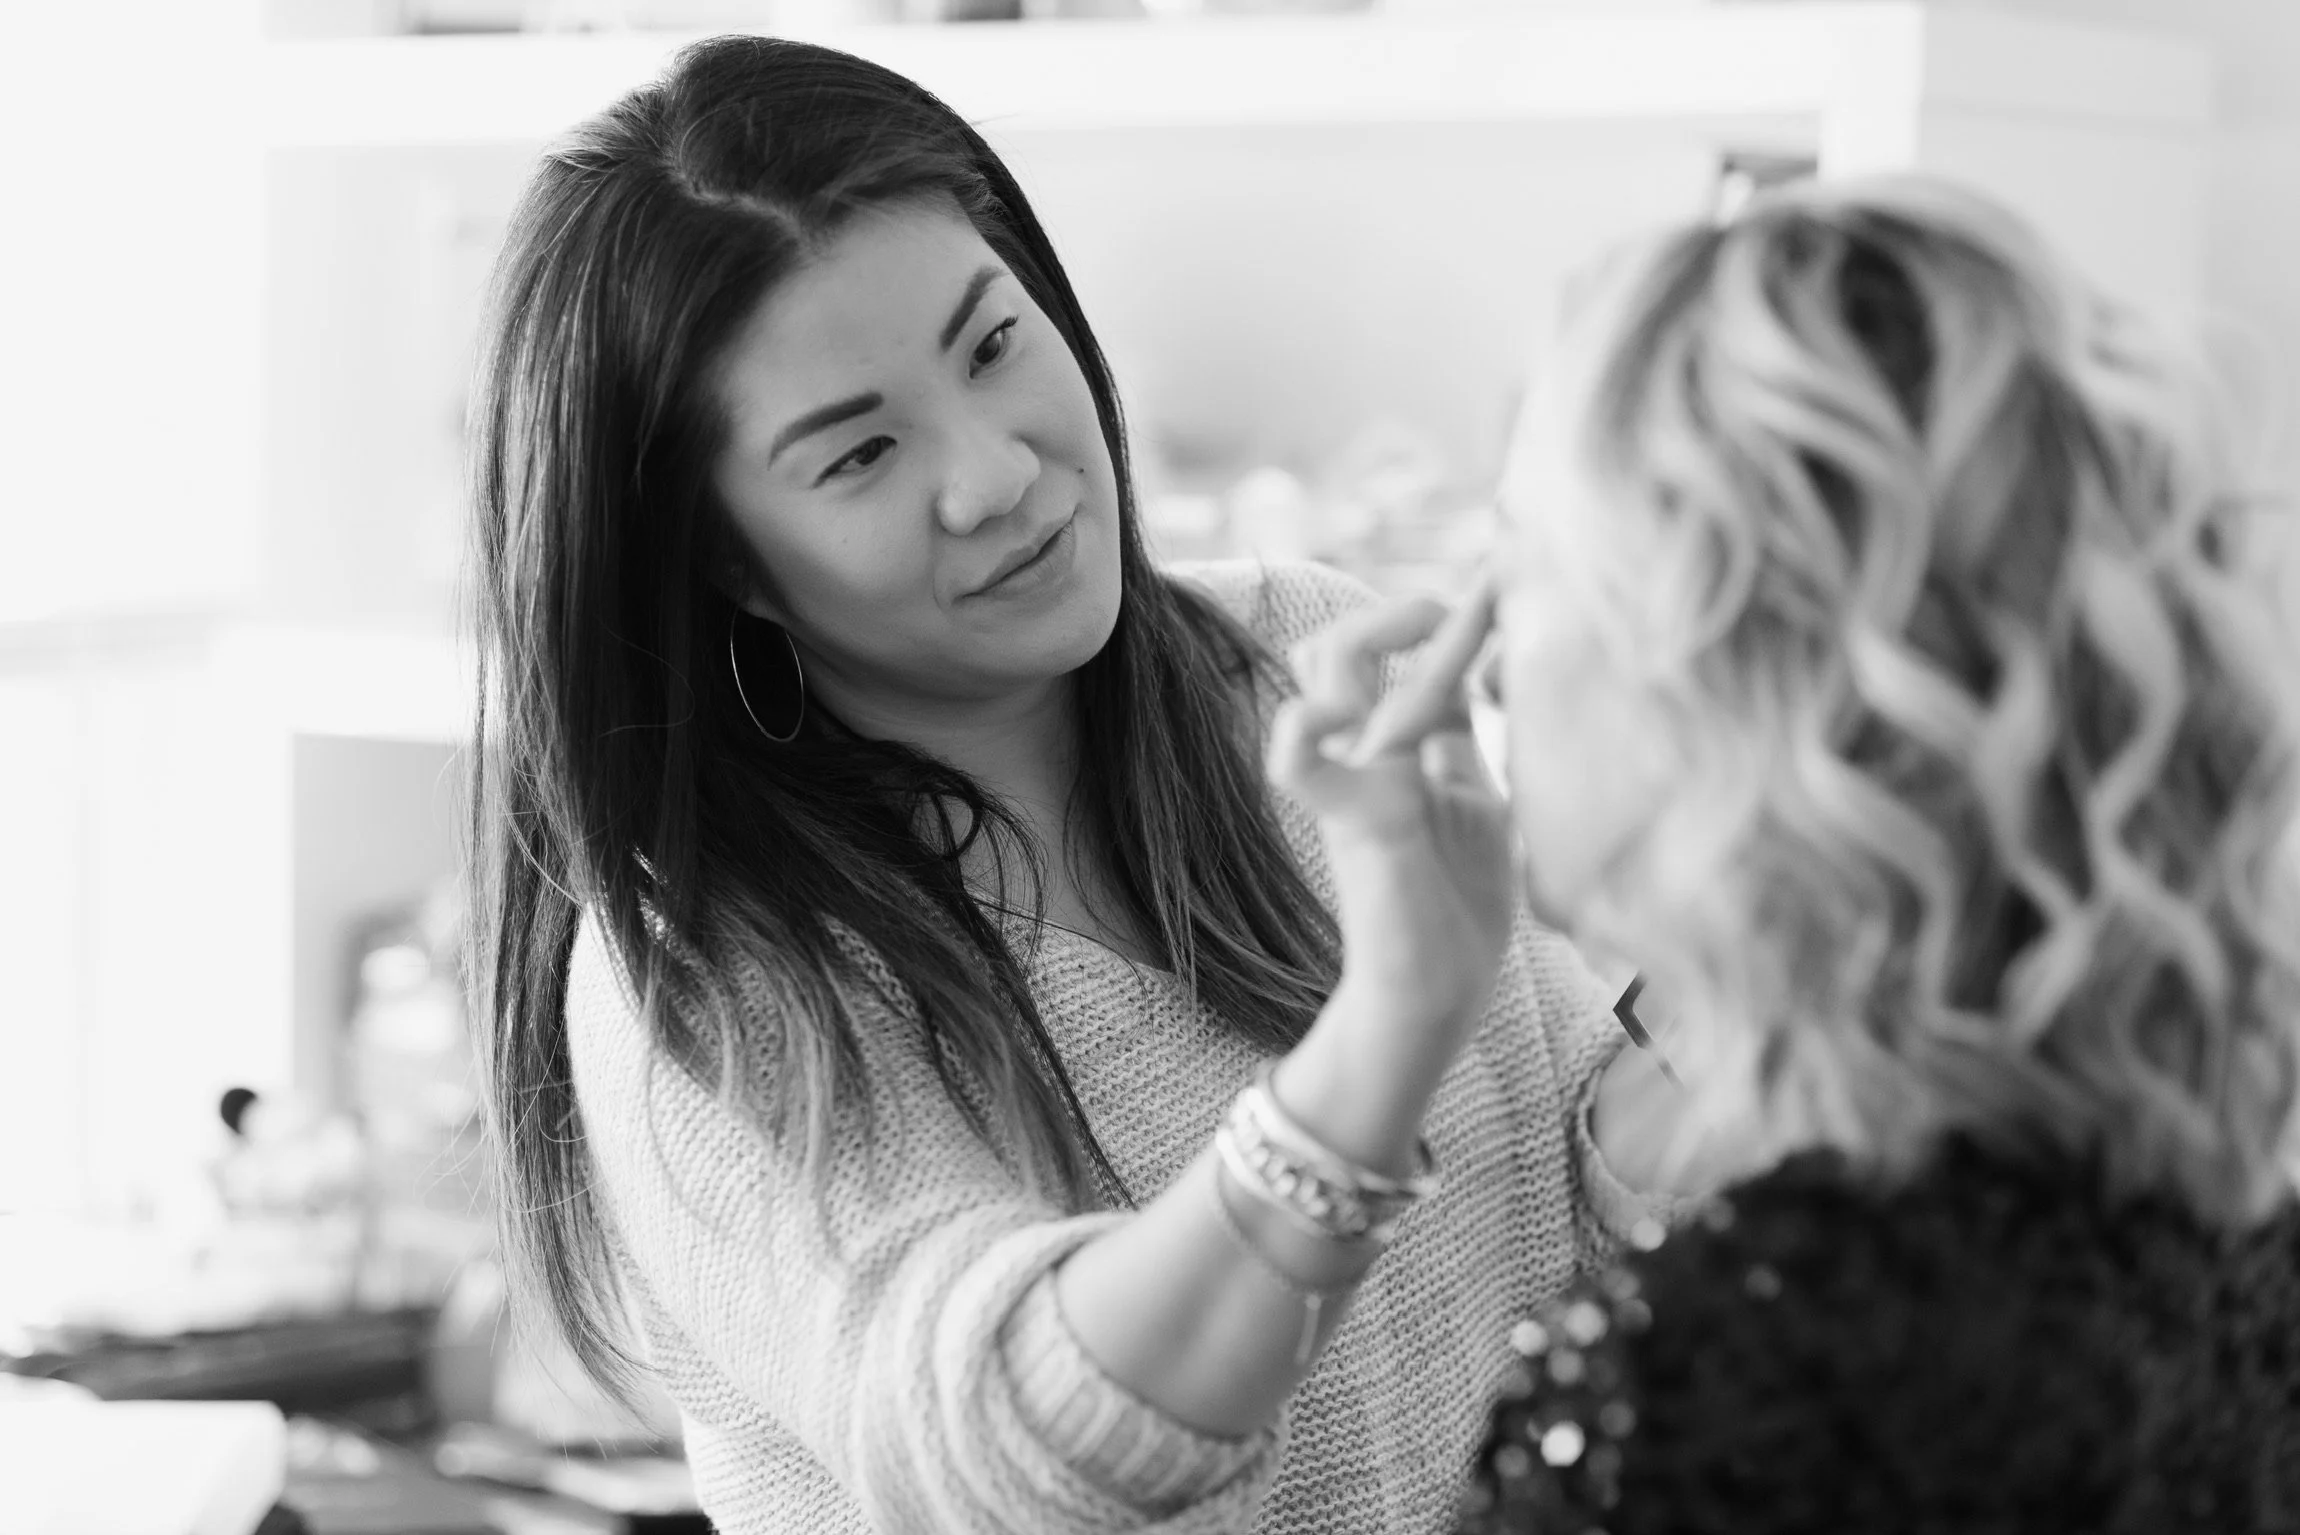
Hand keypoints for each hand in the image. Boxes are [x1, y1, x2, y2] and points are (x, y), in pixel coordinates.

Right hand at [1268, 581, 1515, 1033]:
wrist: (1439, 991)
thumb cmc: (1457, 907)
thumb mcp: (1476, 798)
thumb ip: (1466, 739)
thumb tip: (1488, 666)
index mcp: (1398, 747)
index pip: (1404, 655)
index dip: (1449, 614)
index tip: (1505, 576)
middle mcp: (1365, 752)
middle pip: (1345, 641)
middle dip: (1402, 611)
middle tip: (1457, 612)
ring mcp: (1354, 777)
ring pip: (1332, 665)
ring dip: (1382, 636)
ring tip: (1432, 637)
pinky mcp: (1351, 814)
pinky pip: (1297, 755)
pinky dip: (1309, 723)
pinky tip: (1346, 712)